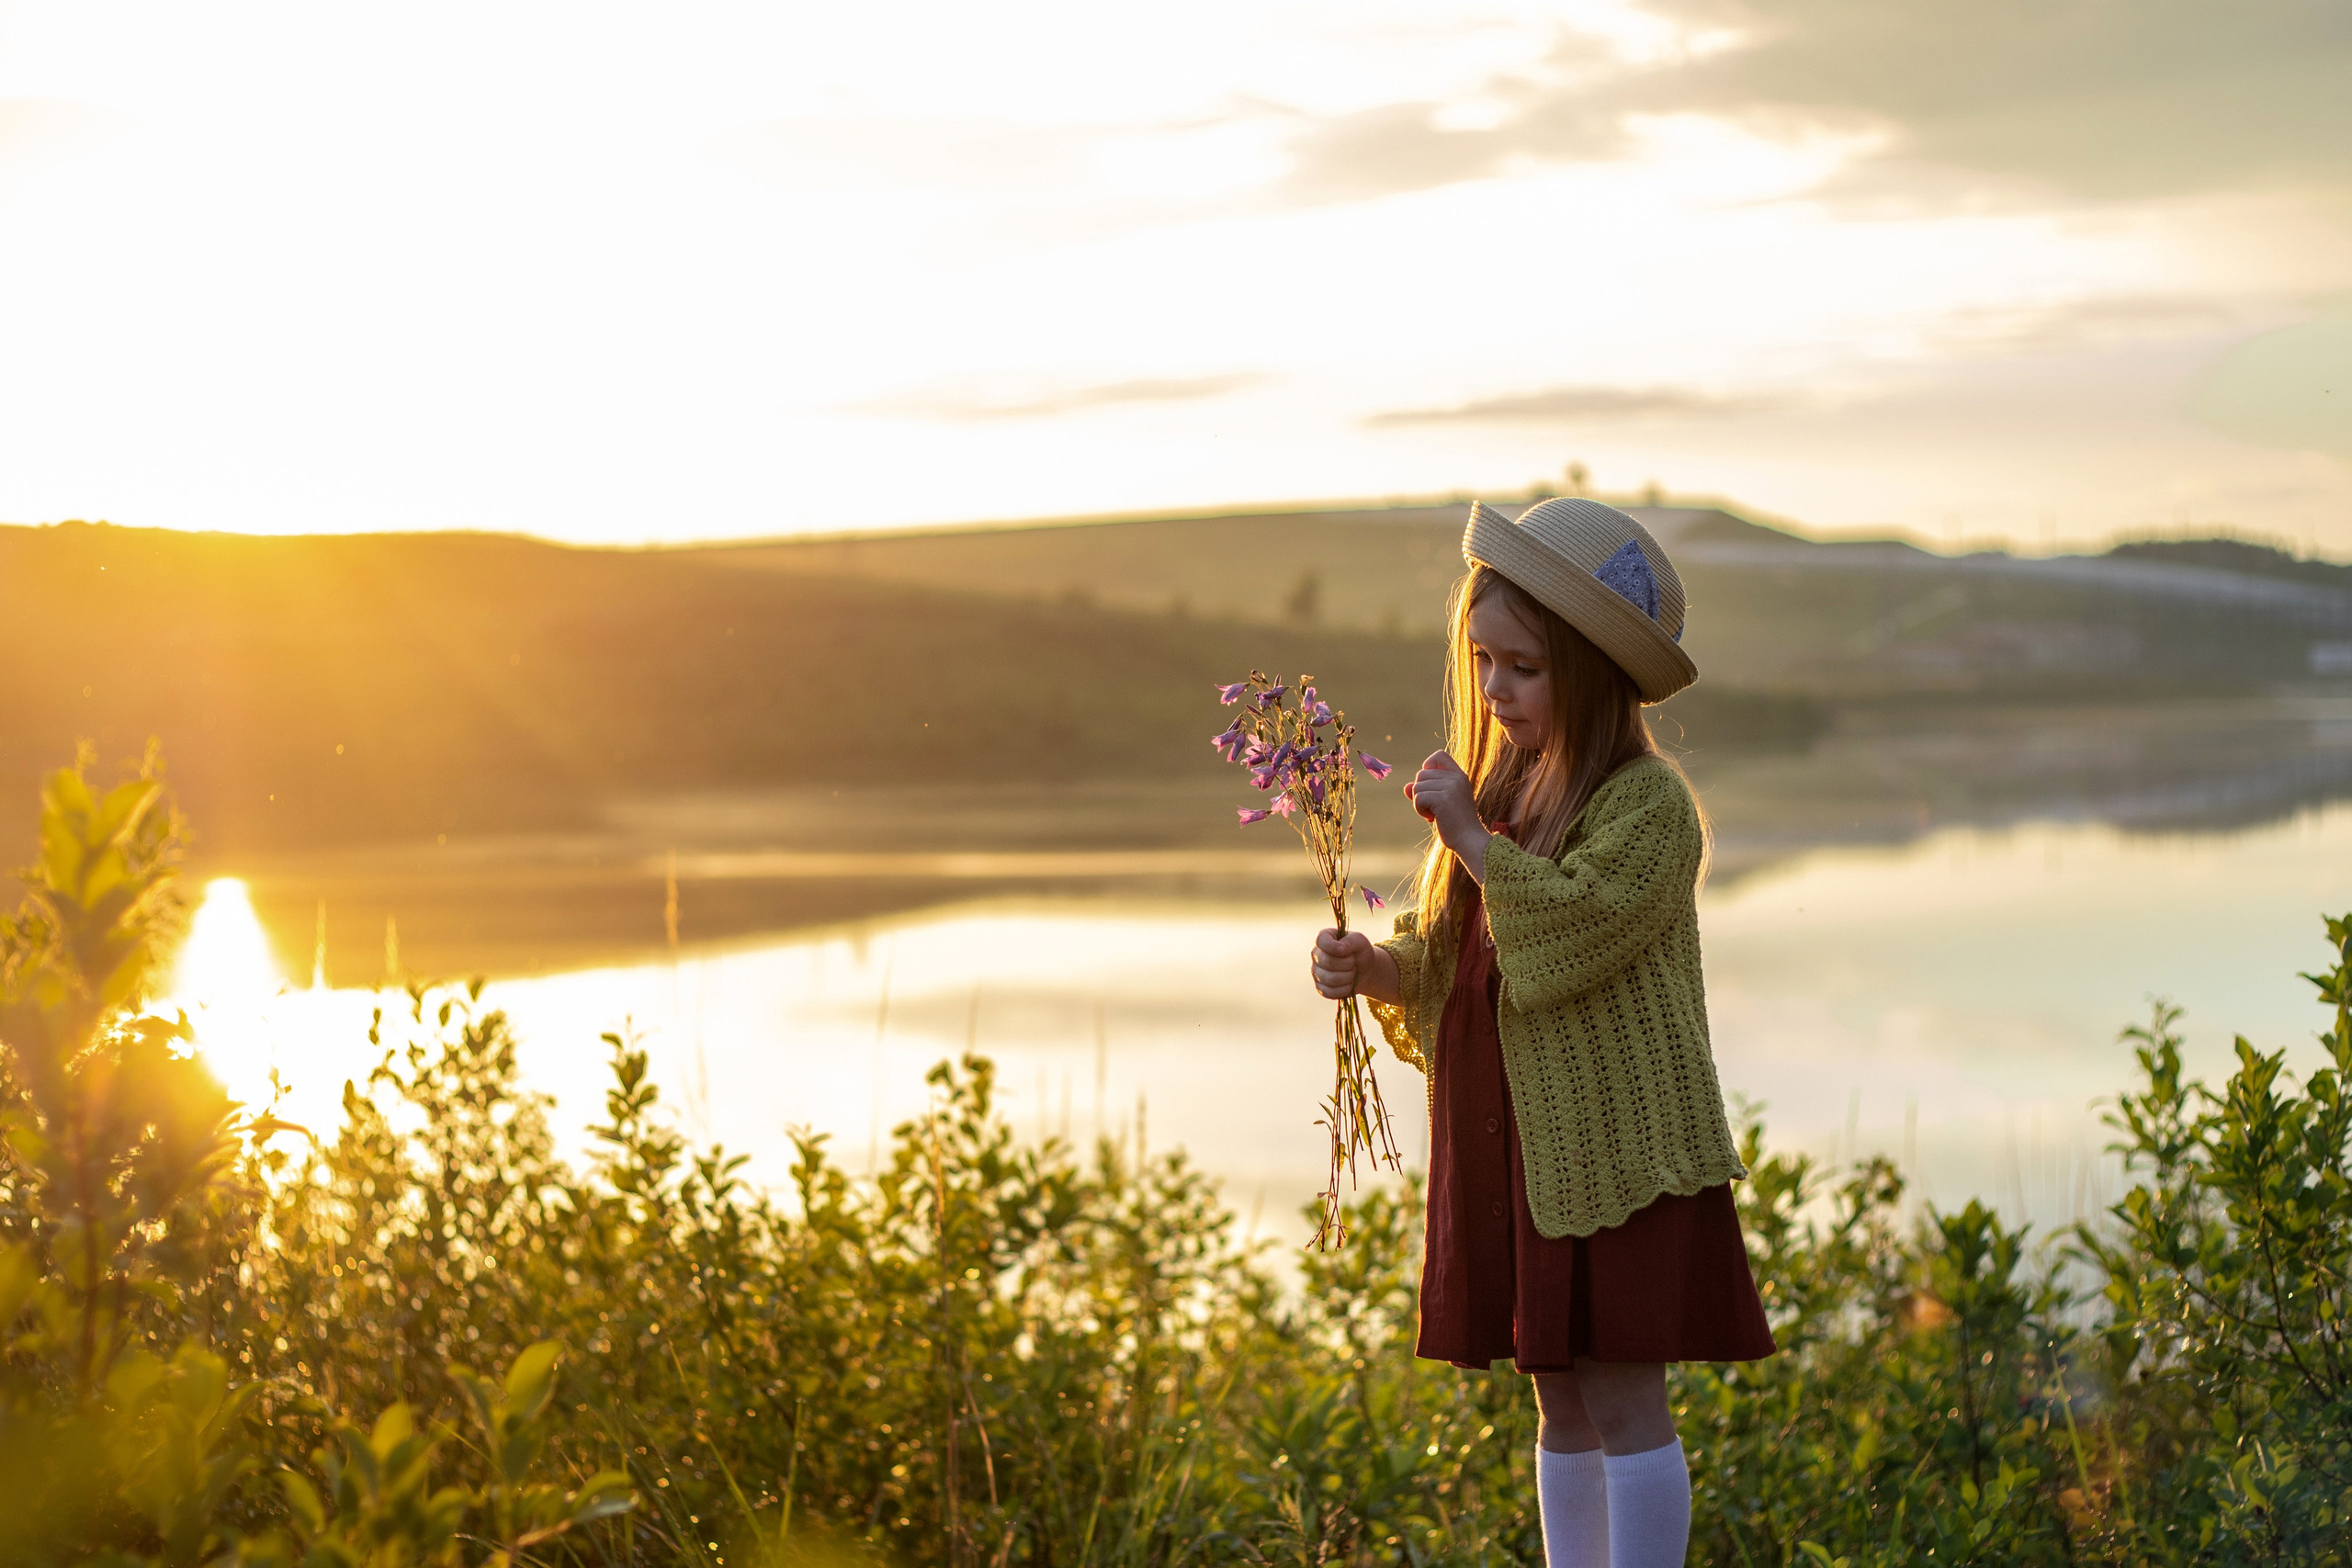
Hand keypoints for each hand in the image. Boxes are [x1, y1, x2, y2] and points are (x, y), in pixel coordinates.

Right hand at [1311, 928, 1400, 1003]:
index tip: (1344, 951)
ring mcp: (1316, 972)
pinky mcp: (1320, 987)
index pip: (1321, 940)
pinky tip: (1349, 984)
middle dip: (1347, 964)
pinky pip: (1329, 992)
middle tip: (1353, 962)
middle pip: (1327, 962)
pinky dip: (1344, 990)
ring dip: (1347, 977)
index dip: (1332, 946)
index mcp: (1324, 938)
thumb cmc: (1360, 952)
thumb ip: (1350, 941)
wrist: (1365, 970)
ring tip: (1352, 972)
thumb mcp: (1360, 941)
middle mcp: (1316, 954)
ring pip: (1329, 979)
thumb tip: (1340, 948)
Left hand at [1406, 751, 1488, 867]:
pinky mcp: (1443, 798)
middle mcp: (1456, 777)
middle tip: (1434, 808)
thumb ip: (1424, 791)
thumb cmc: (1455, 823)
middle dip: (1421, 793)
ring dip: (1420, 803)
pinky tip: (1432, 818)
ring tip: (1435, 814)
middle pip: (1421, 774)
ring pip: (1417, 786)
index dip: (1428, 768)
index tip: (1432, 787)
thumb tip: (1406, 787)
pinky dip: (1420, 809)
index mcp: (1459, 775)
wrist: (1469, 840)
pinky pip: (1418, 797)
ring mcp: (1451, 786)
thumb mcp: (1439, 803)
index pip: (1438, 755)